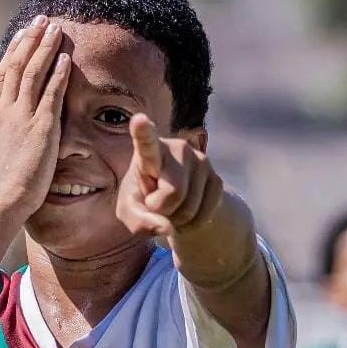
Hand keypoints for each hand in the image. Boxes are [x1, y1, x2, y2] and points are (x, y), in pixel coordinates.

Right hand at [0, 15, 70, 219]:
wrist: (1, 200)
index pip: (2, 78)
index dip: (12, 54)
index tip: (20, 37)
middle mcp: (5, 112)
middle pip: (17, 66)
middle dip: (29, 41)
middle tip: (39, 21)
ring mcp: (22, 117)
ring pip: (34, 72)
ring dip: (45, 48)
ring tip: (55, 29)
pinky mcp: (42, 127)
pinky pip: (52, 92)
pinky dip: (58, 73)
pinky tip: (66, 58)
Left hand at [115, 114, 223, 240]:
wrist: (173, 201)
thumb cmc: (142, 199)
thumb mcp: (129, 212)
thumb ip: (138, 222)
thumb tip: (167, 228)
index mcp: (148, 152)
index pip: (146, 143)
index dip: (143, 132)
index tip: (138, 119)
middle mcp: (177, 149)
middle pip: (173, 193)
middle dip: (162, 210)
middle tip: (155, 203)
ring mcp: (201, 161)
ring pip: (189, 208)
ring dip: (176, 219)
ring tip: (171, 206)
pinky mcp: (217, 179)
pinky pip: (204, 215)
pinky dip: (191, 224)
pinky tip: (185, 212)